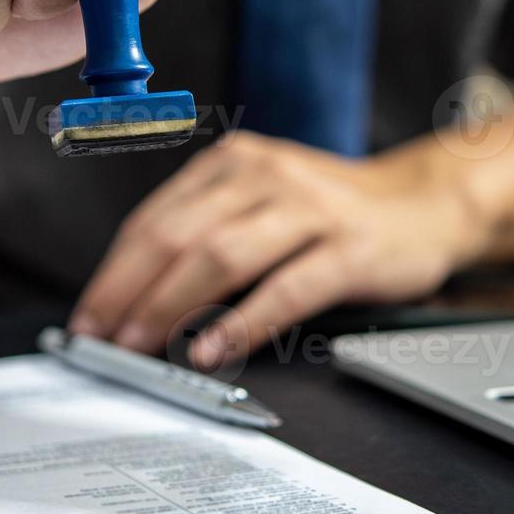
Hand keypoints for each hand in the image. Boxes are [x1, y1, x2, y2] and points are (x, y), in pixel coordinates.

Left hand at [69, 132, 487, 368]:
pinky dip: (240, 324)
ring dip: (170, 307)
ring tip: (141, 347)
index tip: (90, 315)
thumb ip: (208, 230)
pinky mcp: (348, 249)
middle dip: (129, 292)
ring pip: (221, 256)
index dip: (114, 271)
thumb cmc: (333, 213)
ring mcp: (310, 209)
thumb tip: (136, 295)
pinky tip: (210, 350)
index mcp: (234, 163)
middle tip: (102, 339)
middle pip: (178, 234)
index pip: (155, 217)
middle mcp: (267, 176)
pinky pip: (284, 290)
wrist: (423, 204)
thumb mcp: (263, 200)